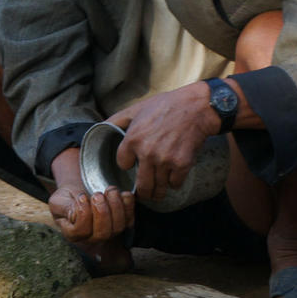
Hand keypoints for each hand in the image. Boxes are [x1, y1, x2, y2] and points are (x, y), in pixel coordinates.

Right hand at [48, 184, 134, 242]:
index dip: (83, 214)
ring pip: (118, 227)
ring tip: (110, 190)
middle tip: (97, 195)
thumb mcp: (59, 201)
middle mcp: (92, 237)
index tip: (82, 197)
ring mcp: (108, 232)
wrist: (79, 193)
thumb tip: (75, 214)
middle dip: (102, 212)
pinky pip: (129, 219)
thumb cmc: (67, 199)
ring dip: (116, 207)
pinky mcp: (121, 223)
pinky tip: (123, 194)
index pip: (81, 232)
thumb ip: (64, 208)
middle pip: (102, 233)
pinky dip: (129, 206)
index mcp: (73, 234)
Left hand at [106, 82, 216, 201]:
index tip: (133, 163)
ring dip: (159, 190)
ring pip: (159, 189)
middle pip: (142, 187)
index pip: (123, 164)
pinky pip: (175, 184)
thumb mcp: (136, 109)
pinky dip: (175, 182)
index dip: (128, 163)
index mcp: (133, 139)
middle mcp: (147, 152)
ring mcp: (165, 160)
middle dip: (144, 191)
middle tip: (146, 191)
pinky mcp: (182, 165)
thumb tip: (101, 127)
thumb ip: (117, 120)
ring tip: (159, 188)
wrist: (196, 107)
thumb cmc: (166, 106)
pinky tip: (174, 175)